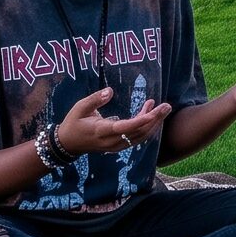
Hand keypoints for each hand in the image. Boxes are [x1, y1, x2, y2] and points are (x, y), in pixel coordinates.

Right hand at [55, 86, 172, 155]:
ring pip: (139, 137)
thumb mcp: (79, 107)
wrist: (68, 144)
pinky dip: (146, 127)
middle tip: (167, 106)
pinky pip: (136, 138)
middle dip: (154, 119)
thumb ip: (95, 99)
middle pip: (137, 132)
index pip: (124, 128)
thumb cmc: (73, 123)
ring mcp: (116, 146)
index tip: (153, 112)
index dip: (140, 121)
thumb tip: (110, 90)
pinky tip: (151, 114)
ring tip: (163, 108)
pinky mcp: (118, 146)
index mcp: (101, 131)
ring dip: (153, 123)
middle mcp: (111, 141)